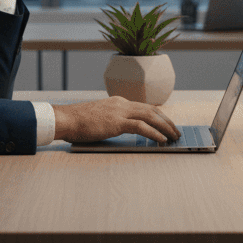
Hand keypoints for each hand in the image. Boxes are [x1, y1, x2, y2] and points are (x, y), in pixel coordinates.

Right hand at [53, 97, 181, 143]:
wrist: (65, 119)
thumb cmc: (77, 122)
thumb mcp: (97, 118)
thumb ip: (110, 120)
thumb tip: (119, 129)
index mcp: (117, 102)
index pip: (143, 107)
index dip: (158, 116)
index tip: (167, 124)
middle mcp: (121, 103)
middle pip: (151, 110)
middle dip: (167, 121)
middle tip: (176, 131)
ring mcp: (119, 111)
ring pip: (150, 117)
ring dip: (165, 127)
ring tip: (174, 137)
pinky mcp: (116, 122)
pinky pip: (141, 127)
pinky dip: (154, 133)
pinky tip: (161, 140)